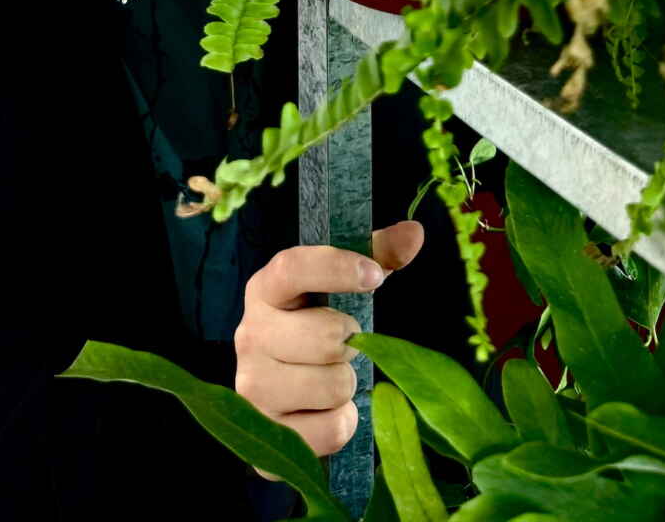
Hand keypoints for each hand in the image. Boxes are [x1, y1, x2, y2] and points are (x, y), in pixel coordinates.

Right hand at [235, 219, 424, 479]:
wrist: (282, 399)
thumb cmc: (316, 330)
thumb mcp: (340, 290)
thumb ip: (377, 256)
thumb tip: (415, 232)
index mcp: (264, 290)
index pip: (292, 267)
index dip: (336, 268)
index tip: (374, 277)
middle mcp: (249, 334)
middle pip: (326, 336)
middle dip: (350, 344)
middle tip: (342, 346)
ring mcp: (252, 386)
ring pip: (332, 385)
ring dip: (346, 385)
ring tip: (330, 378)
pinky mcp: (267, 432)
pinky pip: (332, 429)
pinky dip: (342, 423)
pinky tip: (324, 412)